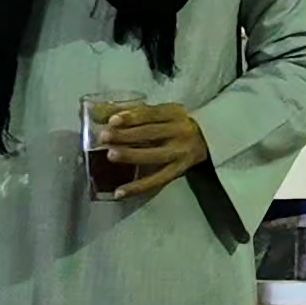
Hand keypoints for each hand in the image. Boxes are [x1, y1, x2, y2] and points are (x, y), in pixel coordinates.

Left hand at [96, 102, 210, 199]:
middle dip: (126, 135)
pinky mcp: (178, 171)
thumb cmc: (176, 123)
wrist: (207, 140)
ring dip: (131, 156)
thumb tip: (98, 112)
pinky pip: (156, 181)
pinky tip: (119, 192)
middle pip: (151, 134)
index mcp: (175, 113)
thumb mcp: (162, 112)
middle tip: (105, 138)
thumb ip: (134, 112)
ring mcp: (180, 153)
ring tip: (111, 155)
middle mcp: (180, 132)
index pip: (152, 114)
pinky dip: (137, 188)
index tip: (112, 120)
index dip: (132, 117)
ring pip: (154, 156)